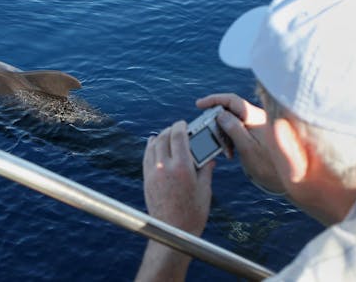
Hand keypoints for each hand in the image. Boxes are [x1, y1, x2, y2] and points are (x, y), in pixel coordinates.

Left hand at [143, 120, 214, 235]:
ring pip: (152, 146)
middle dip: (170, 130)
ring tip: (166, 135)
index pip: (178, 136)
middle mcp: (165, 167)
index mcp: (182, 167)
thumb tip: (209, 157)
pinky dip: (150, 148)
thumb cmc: (193, 213)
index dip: (180, 126)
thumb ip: (206, 169)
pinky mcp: (146, 180)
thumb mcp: (205, 190)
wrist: (173, 231)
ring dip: (159, 137)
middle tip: (177, 129)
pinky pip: (146, 157)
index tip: (183, 123)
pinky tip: (154, 145)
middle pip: (163, 138)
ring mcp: (153, 173)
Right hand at [197, 93, 284, 194]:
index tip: (199, 105)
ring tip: (221, 146)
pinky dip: (230, 137)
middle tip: (206, 128)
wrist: (290, 181)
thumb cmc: (269, 167)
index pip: (232, 101)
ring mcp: (259, 126)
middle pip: (232, 109)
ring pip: (234, 120)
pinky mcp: (259, 135)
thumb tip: (220, 114)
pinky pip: (240, 130)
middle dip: (216, 117)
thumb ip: (234, 129)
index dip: (214, 100)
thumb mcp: (247, 149)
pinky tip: (230, 151)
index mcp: (256, 118)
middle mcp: (258, 119)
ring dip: (223, 130)